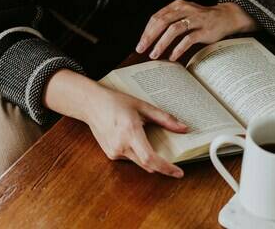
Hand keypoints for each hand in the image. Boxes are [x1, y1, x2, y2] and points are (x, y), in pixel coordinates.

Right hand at [44, 70, 187, 177]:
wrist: (91, 104)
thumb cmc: (115, 102)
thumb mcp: (143, 106)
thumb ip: (164, 118)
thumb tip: (183, 128)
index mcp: (130, 132)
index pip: (150, 159)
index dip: (166, 168)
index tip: (178, 173)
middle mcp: (121, 145)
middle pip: (147, 164)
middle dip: (162, 166)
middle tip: (174, 165)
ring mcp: (114, 152)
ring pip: (139, 163)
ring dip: (149, 158)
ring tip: (150, 142)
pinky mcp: (111, 154)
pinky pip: (130, 158)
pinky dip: (137, 153)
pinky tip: (134, 139)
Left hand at [136, 0, 256, 60]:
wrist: (226, 16)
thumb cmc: (201, 18)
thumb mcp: (184, 14)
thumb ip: (170, 21)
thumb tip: (150, 37)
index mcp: (177, 5)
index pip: (157, 17)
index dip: (147, 31)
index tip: (140, 43)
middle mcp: (185, 10)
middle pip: (162, 22)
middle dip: (150, 37)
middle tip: (142, 49)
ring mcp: (196, 19)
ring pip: (174, 30)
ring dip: (162, 43)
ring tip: (154, 54)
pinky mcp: (204, 30)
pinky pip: (188, 39)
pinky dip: (178, 48)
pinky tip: (172, 56)